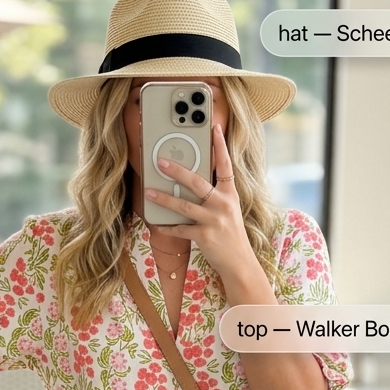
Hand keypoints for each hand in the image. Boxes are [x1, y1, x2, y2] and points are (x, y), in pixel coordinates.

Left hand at [144, 124, 261, 289]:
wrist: (240, 263)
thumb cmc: (231, 235)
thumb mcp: (229, 210)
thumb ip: (215, 195)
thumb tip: (193, 180)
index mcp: (230, 194)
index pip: (225, 164)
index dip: (219, 145)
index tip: (213, 127)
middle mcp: (223, 204)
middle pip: (197, 182)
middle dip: (177, 170)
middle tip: (160, 161)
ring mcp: (214, 220)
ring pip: (184, 206)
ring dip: (164, 198)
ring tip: (149, 192)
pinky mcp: (205, 236)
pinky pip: (181, 230)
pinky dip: (168, 227)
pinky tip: (157, 224)